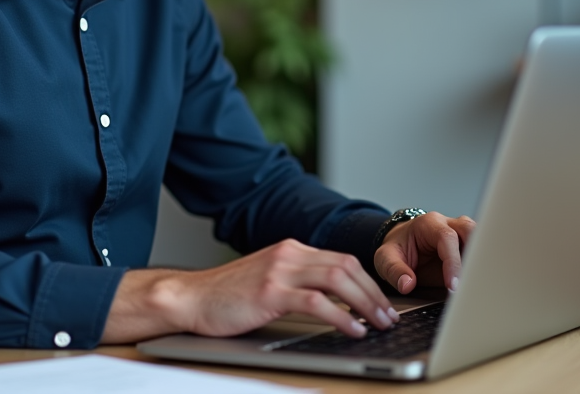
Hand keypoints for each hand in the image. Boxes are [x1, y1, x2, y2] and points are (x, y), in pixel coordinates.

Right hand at [101, 239, 398, 343]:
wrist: (190, 297)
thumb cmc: (226, 295)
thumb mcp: (268, 279)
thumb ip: (297, 281)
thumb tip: (334, 301)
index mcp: (291, 249)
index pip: (341, 259)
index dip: (367, 281)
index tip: (382, 302)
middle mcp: (289, 254)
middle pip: (347, 266)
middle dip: (373, 292)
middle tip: (389, 316)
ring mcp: (280, 270)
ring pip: (338, 279)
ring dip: (365, 303)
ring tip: (378, 323)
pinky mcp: (270, 292)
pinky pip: (317, 302)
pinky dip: (341, 315)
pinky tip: (352, 328)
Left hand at [373, 212, 474, 294]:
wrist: (402, 244)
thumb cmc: (397, 248)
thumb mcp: (385, 258)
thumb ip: (394, 270)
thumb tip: (407, 284)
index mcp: (429, 224)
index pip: (447, 238)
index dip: (453, 262)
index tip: (453, 285)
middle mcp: (449, 225)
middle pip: (471, 230)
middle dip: (475, 256)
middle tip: (471, 283)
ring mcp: (461, 234)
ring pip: (481, 239)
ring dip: (482, 261)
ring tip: (478, 285)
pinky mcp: (468, 247)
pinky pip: (481, 252)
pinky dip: (482, 266)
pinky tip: (480, 283)